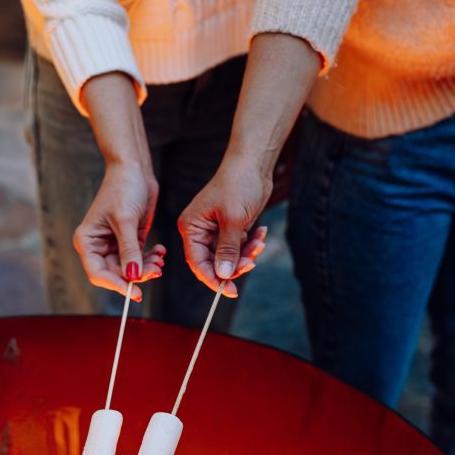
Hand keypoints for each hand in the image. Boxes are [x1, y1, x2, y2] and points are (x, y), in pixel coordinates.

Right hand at [74, 161, 165, 301]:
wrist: (135, 169)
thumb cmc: (123, 188)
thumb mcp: (126, 221)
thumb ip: (129, 251)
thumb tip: (132, 277)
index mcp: (87, 241)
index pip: (98, 273)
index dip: (116, 285)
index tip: (135, 292)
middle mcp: (98, 246)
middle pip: (116, 273)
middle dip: (137, 275)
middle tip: (156, 271)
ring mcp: (114, 245)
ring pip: (130, 269)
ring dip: (146, 268)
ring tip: (160, 260)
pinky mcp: (129, 241)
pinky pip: (139, 259)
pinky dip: (150, 259)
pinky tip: (160, 251)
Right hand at [178, 152, 270, 295]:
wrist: (254, 163)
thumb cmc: (238, 184)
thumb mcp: (232, 220)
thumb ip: (227, 250)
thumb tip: (223, 275)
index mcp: (192, 227)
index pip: (197, 262)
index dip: (212, 278)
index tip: (228, 290)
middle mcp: (201, 231)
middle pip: (214, 262)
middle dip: (234, 265)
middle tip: (251, 262)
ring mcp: (216, 230)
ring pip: (230, 256)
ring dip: (247, 254)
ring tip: (260, 243)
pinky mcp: (231, 228)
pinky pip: (240, 246)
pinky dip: (251, 244)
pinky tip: (262, 233)